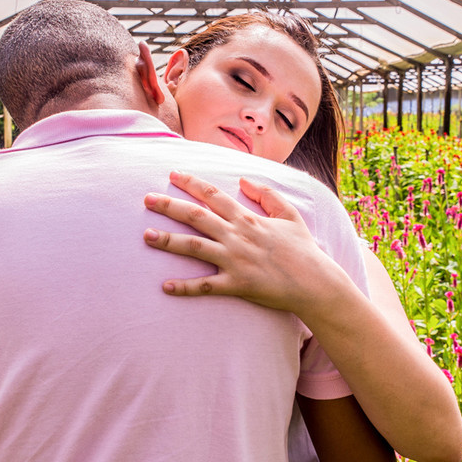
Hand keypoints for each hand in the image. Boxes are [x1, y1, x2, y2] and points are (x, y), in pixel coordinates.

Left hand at [142, 171, 345, 311]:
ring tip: (146, 236)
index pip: (213, 195)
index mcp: (248, 218)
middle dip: (169, 206)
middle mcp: (237, 236)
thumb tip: (243, 179)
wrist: (315, 283)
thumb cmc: (303, 249)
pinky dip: (185, 287)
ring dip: (168, 241)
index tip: (173, 174)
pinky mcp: (237, 284)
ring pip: (194, 247)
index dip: (191, 183)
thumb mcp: (290, 214)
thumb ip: (267, 194)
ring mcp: (235, 260)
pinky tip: (165, 286)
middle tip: (146, 199)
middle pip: (196, 216)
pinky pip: (206, 286)